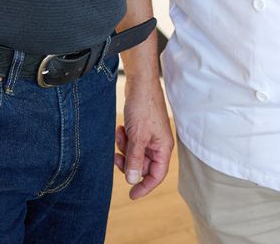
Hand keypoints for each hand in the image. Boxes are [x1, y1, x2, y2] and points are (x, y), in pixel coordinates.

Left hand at [114, 70, 171, 199]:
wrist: (140, 85)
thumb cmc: (143, 108)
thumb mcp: (137, 137)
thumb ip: (135, 159)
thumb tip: (133, 180)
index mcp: (163, 147)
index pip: (157, 174)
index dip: (145, 186)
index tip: (131, 195)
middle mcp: (158, 145)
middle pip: (143, 166)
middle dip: (128, 162)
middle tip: (117, 155)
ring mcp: (150, 137)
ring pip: (135, 155)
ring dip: (124, 149)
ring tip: (120, 134)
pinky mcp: (142, 130)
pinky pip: (131, 144)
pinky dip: (124, 139)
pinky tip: (121, 129)